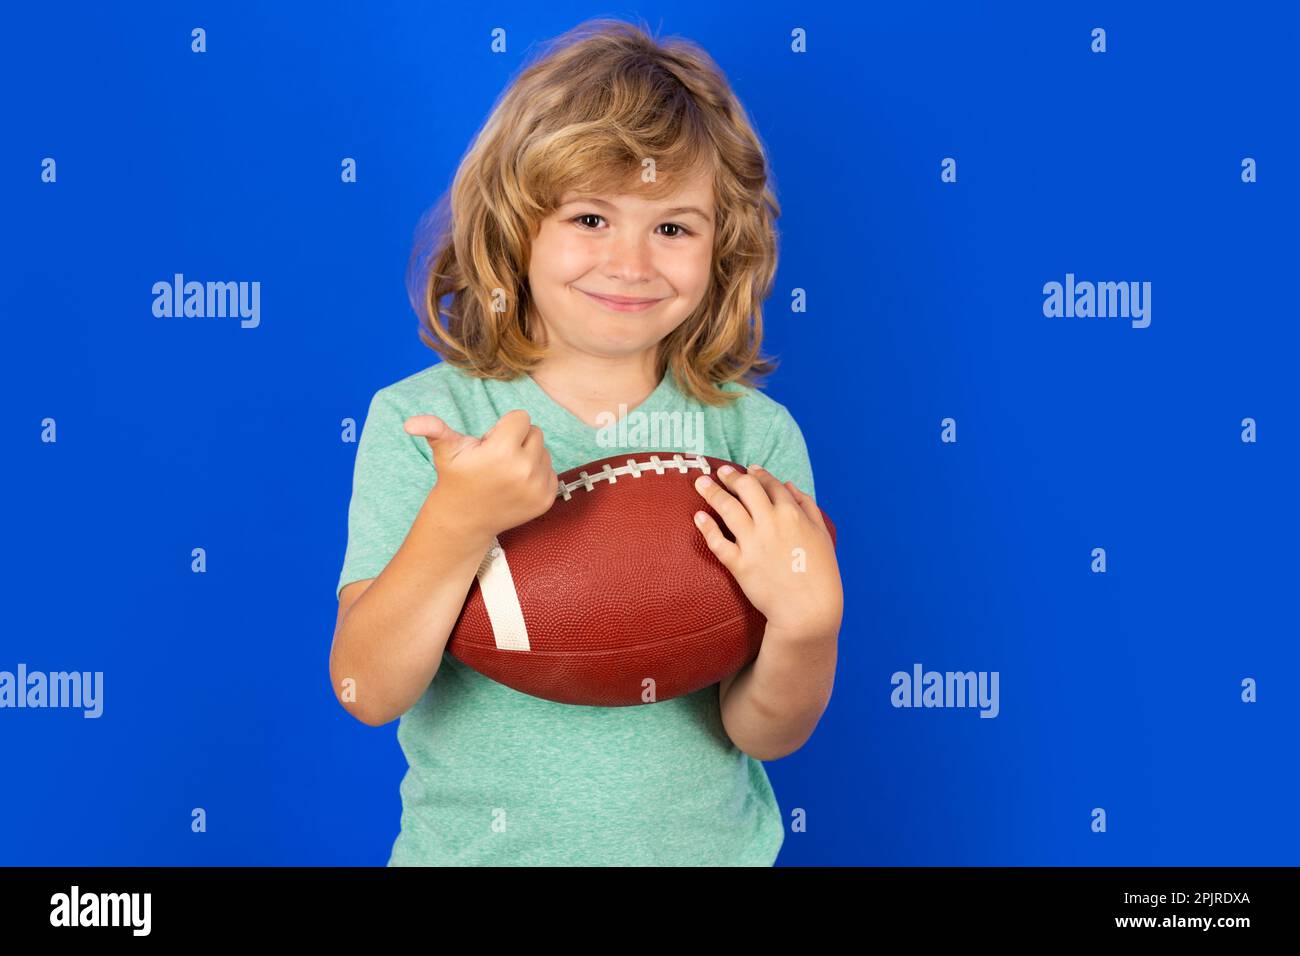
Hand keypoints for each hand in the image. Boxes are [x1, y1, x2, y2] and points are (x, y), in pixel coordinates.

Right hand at [403, 409, 557, 540]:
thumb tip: (410, 423)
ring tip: (506, 471)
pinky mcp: (546, 499)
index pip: (522, 417)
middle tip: (497, 458)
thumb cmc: (457, 479)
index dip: (504, 427)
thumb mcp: (446, 451)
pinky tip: (516, 484)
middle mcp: (524, 470)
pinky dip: (537, 474)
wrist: (465, 520)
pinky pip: (551, 471)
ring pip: (544, 451)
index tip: (490, 444)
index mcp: (503, 452)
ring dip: (529, 456)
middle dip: (518, 439)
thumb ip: (433, 430)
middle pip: (535, 432)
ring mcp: (537, 487)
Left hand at [692, 464, 842, 638]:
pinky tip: (699, 516)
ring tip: (701, 482)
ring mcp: (754, 543)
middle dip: (731, 476)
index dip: (758, 474)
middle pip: (746, 489)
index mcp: (793, 514)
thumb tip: (789, 486)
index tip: (749, 469)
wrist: (809, 610)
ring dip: (712, 491)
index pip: (770, 485)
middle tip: (720, 471)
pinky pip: (718, 542)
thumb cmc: (821, 574)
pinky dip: (706, 527)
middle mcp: (771, 523)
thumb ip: (807, 506)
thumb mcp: (822, 534)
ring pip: (728, 508)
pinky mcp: (740, 564)